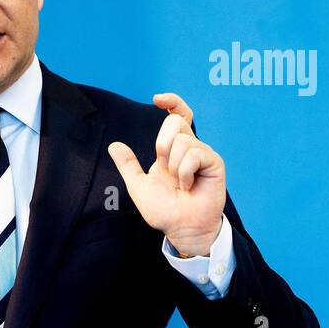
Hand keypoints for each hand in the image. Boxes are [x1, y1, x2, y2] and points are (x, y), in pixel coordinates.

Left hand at [107, 92, 225, 256]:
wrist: (181, 228)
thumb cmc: (164, 210)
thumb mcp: (138, 185)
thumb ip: (128, 165)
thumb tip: (114, 145)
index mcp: (173, 148)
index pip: (177, 115)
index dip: (171, 102)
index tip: (156, 99)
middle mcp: (190, 147)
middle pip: (175, 121)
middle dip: (163, 145)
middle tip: (165, 169)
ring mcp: (203, 154)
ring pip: (183, 141)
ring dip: (174, 167)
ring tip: (180, 184)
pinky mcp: (214, 163)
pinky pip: (194, 154)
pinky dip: (185, 173)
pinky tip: (188, 186)